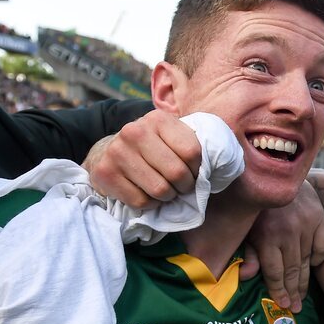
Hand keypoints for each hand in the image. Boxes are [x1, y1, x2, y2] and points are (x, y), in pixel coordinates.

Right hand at [85, 109, 200, 207]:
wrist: (112, 150)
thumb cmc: (155, 147)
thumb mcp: (174, 137)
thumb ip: (194, 147)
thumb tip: (217, 169)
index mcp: (158, 119)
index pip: (192, 152)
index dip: (198, 169)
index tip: (194, 172)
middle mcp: (134, 131)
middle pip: (176, 173)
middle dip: (185, 186)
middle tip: (182, 186)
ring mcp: (117, 152)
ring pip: (160, 190)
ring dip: (169, 196)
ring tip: (167, 189)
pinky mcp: (105, 173)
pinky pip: (141, 201)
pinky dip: (151, 203)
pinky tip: (147, 192)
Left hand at [242, 180, 323, 310]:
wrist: (279, 174)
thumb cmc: (259, 206)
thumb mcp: (248, 228)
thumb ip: (249, 253)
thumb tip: (246, 277)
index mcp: (267, 235)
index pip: (275, 272)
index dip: (279, 291)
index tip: (283, 306)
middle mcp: (288, 233)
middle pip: (292, 271)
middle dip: (293, 292)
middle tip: (296, 308)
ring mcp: (306, 226)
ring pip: (307, 262)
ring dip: (305, 281)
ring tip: (303, 296)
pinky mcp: (319, 220)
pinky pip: (322, 247)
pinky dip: (318, 258)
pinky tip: (312, 266)